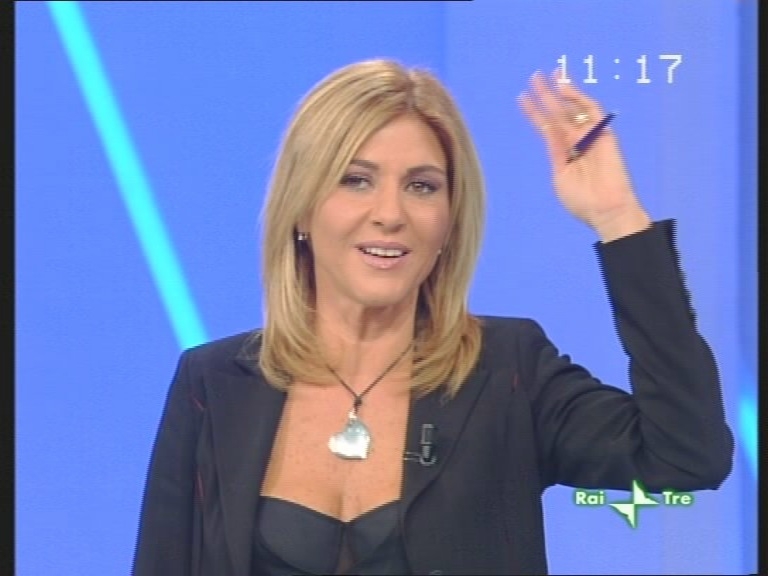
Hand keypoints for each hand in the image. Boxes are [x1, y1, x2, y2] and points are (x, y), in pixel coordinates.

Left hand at [518, 70, 650, 241]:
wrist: (606, 210)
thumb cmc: (583, 201)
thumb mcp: (560, 176)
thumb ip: (555, 152)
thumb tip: (549, 132)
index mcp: (564, 154)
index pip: (547, 127)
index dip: (535, 112)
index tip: (522, 97)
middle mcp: (577, 142)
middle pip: (559, 112)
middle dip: (546, 95)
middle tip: (534, 76)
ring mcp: (590, 137)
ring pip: (574, 108)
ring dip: (563, 90)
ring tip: (551, 75)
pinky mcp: (604, 134)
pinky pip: (592, 111)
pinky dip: (580, 99)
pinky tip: (566, 88)